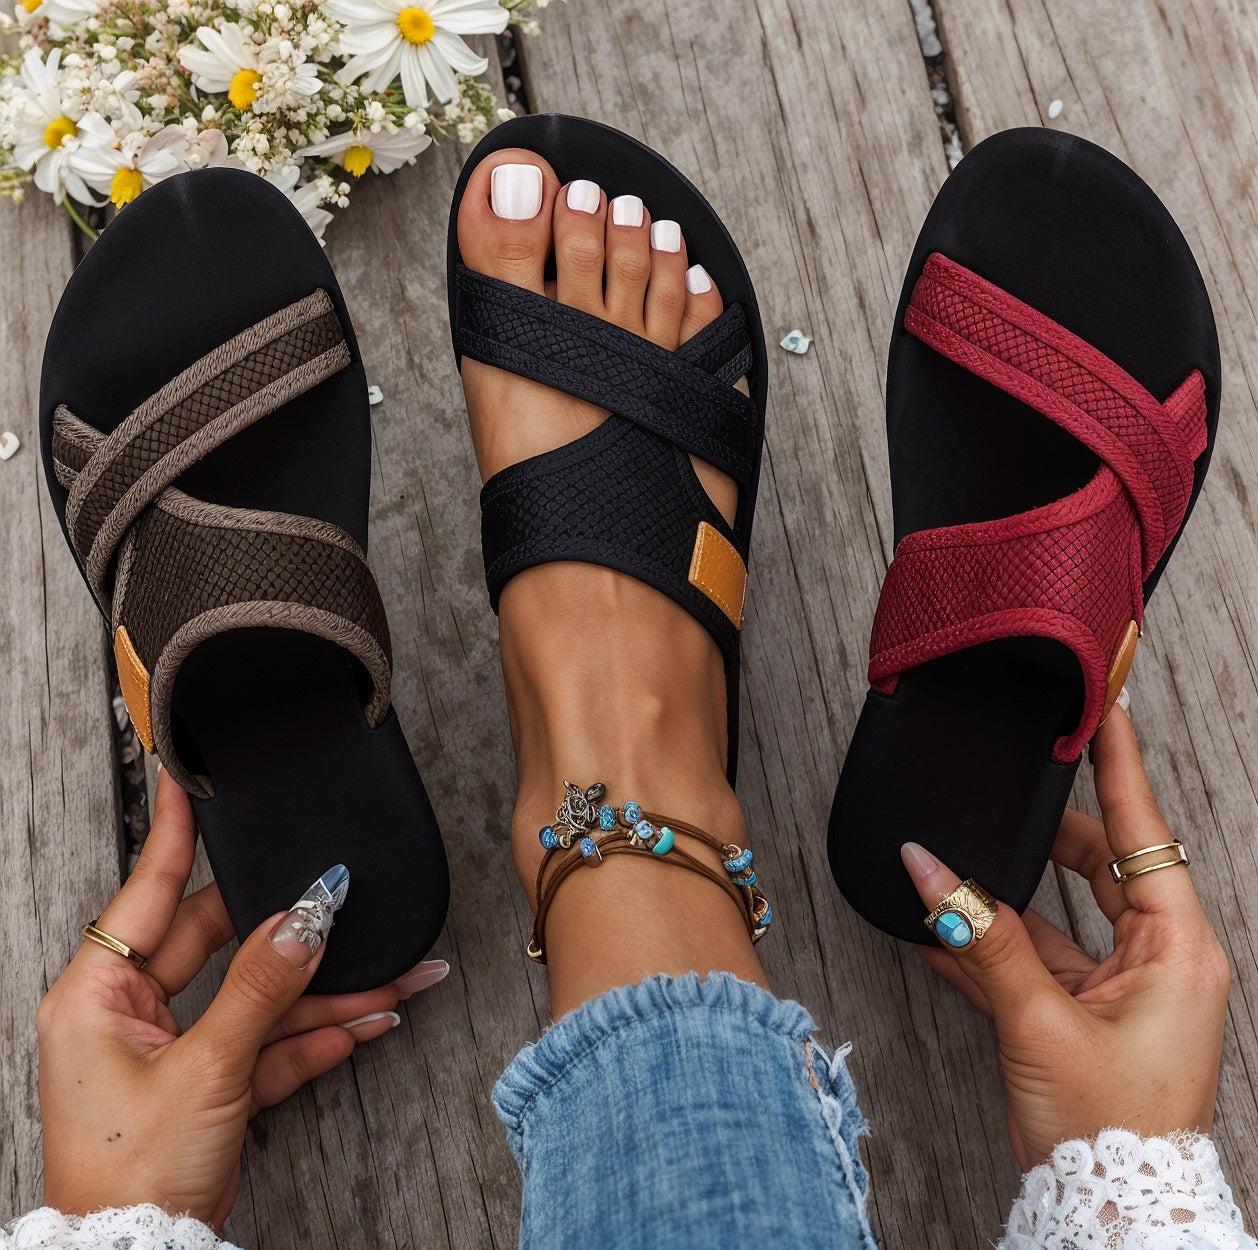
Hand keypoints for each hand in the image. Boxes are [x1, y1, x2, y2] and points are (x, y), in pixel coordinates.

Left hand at [38, 770, 448, 1227]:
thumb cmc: (129, 1174)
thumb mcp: (204, 1070)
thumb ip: (262, 987)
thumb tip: (308, 917)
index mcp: (99, 994)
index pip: (148, 890)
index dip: (176, 832)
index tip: (188, 777)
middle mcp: (133, 1012)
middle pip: (223, 942)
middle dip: (292, 933)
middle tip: (342, 899)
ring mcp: (174, 1047)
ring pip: (259, 997)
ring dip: (323, 994)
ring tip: (391, 977)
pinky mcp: (208, 1082)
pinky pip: (269, 1043)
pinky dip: (315, 1038)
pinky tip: (366, 1022)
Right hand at [902, 706, 1230, 1170]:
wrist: (1108, 1215)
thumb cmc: (1110, 1128)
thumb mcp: (1042, 1020)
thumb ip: (982, 938)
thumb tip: (929, 872)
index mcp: (1177, 948)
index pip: (1144, 831)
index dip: (1120, 767)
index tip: (1102, 711)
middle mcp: (1155, 958)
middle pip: (1095, 863)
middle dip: (1042, 833)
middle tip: (1003, 788)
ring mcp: (1117, 986)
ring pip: (1055, 912)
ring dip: (1001, 896)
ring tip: (948, 865)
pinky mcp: (1080, 1012)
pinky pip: (1032, 957)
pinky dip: (989, 945)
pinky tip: (939, 930)